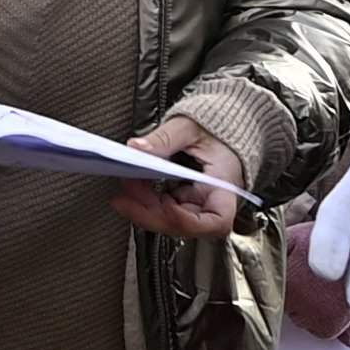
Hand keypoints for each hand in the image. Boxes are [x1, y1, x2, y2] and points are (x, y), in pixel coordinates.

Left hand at [121, 111, 248, 239]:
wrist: (220, 125)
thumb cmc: (214, 129)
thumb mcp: (188, 127)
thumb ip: (164, 138)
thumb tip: (137, 148)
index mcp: (224, 185)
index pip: (217, 221)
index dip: (189, 221)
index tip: (166, 205)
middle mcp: (213, 201)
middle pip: (186, 225)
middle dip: (151, 214)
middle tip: (125, 197)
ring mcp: (198, 204)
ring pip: (171, 221)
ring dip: (145, 209)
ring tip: (125, 188)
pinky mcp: (185, 201)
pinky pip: (165, 210)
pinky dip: (147, 202)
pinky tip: (132, 188)